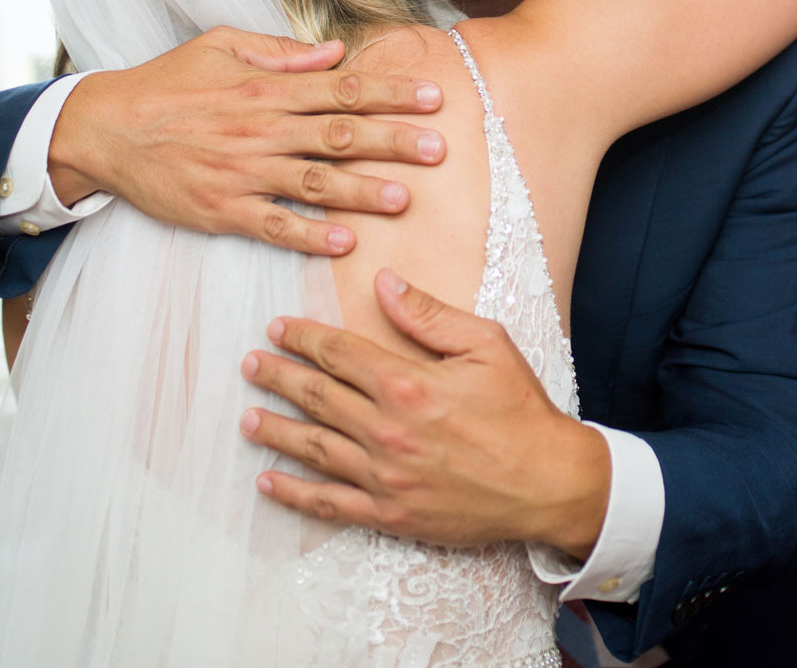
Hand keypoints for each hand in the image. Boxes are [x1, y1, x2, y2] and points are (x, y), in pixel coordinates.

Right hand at [50, 27, 444, 253]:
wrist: (105, 128)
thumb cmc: (167, 83)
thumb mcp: (220, 46)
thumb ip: (281, 52)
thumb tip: (335, 52)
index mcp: (267, 90)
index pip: (343, 89)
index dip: (391, 93)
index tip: (433, 97)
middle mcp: (261, 130)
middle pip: (339, 135)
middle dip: (393, 141)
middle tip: (439, 149)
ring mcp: (242, 172)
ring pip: (314, 183)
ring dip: (361, 192)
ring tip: (403, 199)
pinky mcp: (221, 209)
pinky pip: (272, 225)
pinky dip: (307, 235)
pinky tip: (342, 243)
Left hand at [239, 269, 610, 554]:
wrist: (549, 482)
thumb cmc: (522, 410)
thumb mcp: (487, 344)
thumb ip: (430, 315)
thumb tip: (385, 284)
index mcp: (409, 385)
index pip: (340, 353)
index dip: (304, 338)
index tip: (279, 329)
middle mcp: (388, 430)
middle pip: (318, 397)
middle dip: (278, 377)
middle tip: (251, 365)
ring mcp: (385, 475)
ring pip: (314, 448)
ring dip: (276, 430)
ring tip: (247, 417)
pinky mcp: (390, 513)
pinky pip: (329, 503)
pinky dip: (294, 493)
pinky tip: (268, 481)